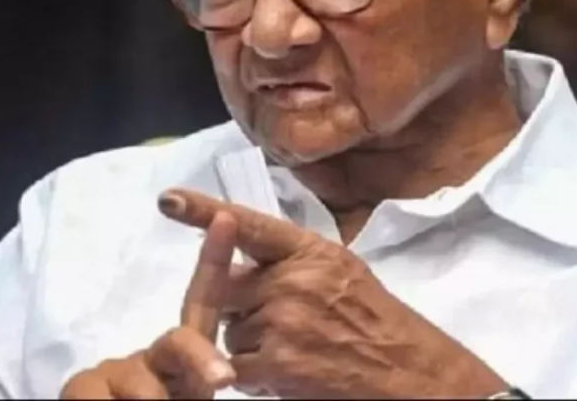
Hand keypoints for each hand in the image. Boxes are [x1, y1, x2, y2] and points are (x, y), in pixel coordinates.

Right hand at [61, 213, 238, 398]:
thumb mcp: (191, 398)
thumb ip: (203, 376)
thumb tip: (226, 374)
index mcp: (183, 363)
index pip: (202, 305)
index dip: (214, 261)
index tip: (227, 219)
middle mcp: (150, 359)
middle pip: (177, 341)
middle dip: (199, 358)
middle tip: (219, 381)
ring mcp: (113, 371)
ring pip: (144, 384)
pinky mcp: (79, 388)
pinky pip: (100, 396)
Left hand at [158, 189, 506, 398]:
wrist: (407, 371)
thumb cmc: (372, 320)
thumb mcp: (339, 270)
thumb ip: (291, 261)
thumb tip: (236, 257)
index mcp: (309, 249)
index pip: (249, 225)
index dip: (205, 211)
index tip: (168, 200)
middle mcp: (294, 278)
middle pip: (226, 288)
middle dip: (238, 307)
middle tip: (274, 323)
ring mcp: (285, 319)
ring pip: (229, 330)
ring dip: (246, 346)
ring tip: (290, 351)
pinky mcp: (280, 362)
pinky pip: (234, 366)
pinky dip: (249, 376)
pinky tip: (280, 375)